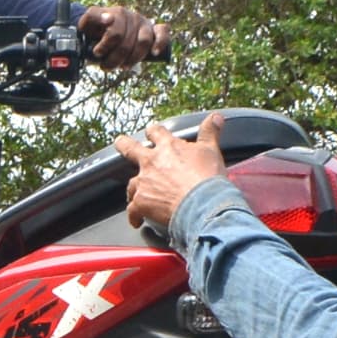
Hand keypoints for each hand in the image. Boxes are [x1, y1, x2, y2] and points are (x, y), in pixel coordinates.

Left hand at [78, 3, 168, 68]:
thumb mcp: (86, 28)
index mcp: (111, 13)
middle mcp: (128, 15)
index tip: (98, 53)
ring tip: (124, 66)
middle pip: (126, 41)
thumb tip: (108, 19)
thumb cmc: (95, 32)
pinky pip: (162, 32)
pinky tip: (154, 53)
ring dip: (133, 58)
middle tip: (107, 66)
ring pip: (143, 41)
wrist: (106, 29)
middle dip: (115, 59)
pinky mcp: (152, 28)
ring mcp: (141, 21)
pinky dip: (160, 43)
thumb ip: (89, 22)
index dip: (106, 44)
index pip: (113, 29)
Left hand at [117, 112, 226, 238]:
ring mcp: (144, 183)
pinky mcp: (141, 203)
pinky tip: (136, 221)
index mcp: (168, 148)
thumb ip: (210, 132)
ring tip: (134, 193)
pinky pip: (132, 210)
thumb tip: (216, 117)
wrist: (203, 203)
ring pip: (131, 184)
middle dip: (124, 145)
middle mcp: (152, 163)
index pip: (156, 132)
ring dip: (134, 188)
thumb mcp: (211, 150)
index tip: (152, 132)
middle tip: (120, 142)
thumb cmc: (208, 178)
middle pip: (130, 149)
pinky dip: (134, 216)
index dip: (154, 132)